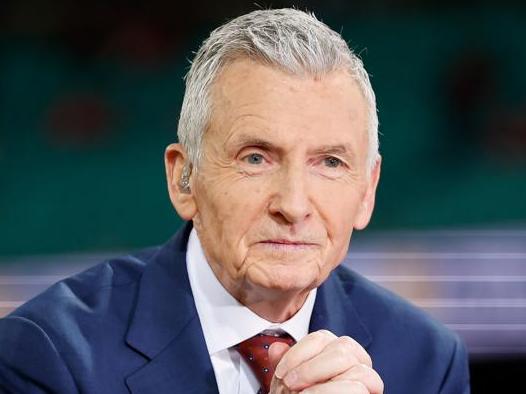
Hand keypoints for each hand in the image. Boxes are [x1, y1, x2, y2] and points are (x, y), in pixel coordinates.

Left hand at [268, 330, 382, 393]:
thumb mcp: (291, 382)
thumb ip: (285, 364)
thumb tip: (276, 348)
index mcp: (338, 351)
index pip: (322, 337)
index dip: (298, 352)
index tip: (281, 372)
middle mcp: (358, 362)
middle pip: (343, 347)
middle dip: (310, 366)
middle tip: (290, 383)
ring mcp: (367, 381)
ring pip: (354, 365)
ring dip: (322, 378)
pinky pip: (358, 387)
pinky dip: (332, 390)